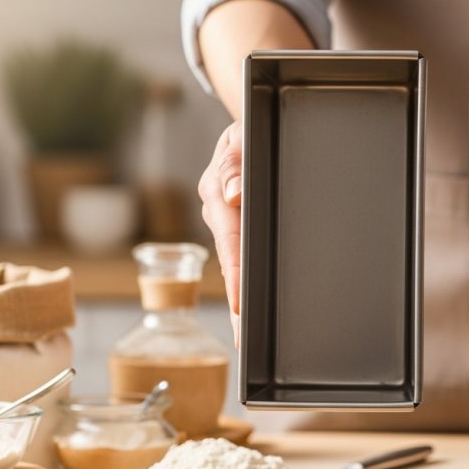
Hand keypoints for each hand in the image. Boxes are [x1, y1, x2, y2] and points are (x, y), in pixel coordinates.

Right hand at [198, 121, 243, 347]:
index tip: (241, 304)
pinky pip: (240, 259)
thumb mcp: (241, 135)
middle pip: (230, 264)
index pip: (230, 241)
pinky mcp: (235, 229)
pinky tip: (251, 311)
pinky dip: (244, 284)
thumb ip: (235, 162)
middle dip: (236, 303)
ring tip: (248, 338)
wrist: (243, 128)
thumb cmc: (245, 131)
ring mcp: (224, 224)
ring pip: (234, 266)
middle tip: (245, 340)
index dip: (236, 274)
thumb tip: (233, 193)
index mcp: (216, 194)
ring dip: (239, 300)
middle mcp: (218, 214)